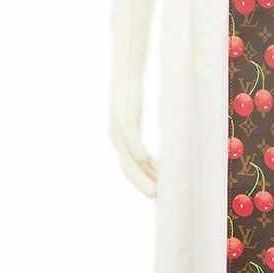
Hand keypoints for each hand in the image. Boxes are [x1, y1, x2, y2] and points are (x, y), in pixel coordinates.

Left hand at [110, 72, 157, 197]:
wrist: (123, 73)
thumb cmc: (131, 98)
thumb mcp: (135, 122)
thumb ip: (138, 141)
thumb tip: (148, 160)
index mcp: (120, 142)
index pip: (131, 167)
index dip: (142, 181)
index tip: (157, 193)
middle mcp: (116, 138)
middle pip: (128, 168)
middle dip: (141, 184)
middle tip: (156, 199)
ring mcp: (118, 128)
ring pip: (129, 158)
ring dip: (140, 176)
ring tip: (154, 191)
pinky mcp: (123, 115)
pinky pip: (130, 136)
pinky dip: (136, 149)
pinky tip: (145, 159)